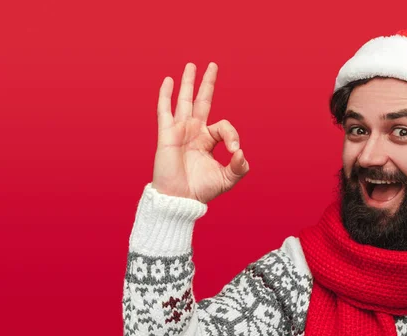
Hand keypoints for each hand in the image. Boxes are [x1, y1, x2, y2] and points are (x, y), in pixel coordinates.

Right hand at [151, 63, 248, 202]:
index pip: (224, 126)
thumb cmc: (201, 190)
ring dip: (188, 83)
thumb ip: (239, 167)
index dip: (232, 134)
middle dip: (207, 84)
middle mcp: (194, 132)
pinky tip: (169, 81)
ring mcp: (180, 131)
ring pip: (184, 101)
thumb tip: (241, 153)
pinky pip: (165, 111)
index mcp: (207, 141)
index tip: (235, 151)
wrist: (180, 199)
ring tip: (192, 66)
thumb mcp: (227, 179)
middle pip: (202, 101)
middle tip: (213, 65)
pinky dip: (166, 95)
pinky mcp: (167, 135)